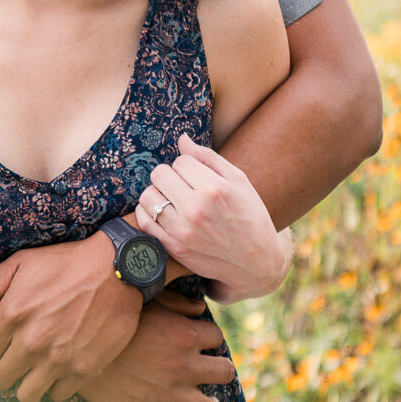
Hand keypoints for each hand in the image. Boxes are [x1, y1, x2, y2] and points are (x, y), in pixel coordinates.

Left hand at [0, 233, 140, 401]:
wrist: (116, 269)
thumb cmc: (66, 263)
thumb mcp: (21, 263)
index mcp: (12, 314)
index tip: (1, 343)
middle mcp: (31, 341)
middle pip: (0, 379)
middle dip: (5, 368)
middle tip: (18, 357)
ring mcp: (57, 358)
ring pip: (26, 395)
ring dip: (28, 383)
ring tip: (37, 367)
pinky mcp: (83, 370)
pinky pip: (58, 395)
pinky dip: (57, 384)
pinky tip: (61, 366)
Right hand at [79, 291, 234, 401]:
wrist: (75, 352)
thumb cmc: (109, 320)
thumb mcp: (143, 302)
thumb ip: (176, 302)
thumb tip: (200, 309)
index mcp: (184, 334)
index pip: (217, 337)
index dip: (207, 338)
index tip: (196, 342)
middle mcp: (185, 366)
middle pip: (225, 372)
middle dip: (216, 370)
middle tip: (201, 370)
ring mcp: (172, 395)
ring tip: (194, 398)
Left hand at [137, 135, 291, 304]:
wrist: (256, 262)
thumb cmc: (250, 215)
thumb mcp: (238, 181)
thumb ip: (208, 157)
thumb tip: (182, 139)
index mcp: (214, 189)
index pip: (181, 160)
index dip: (189, 165)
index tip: (198, 176)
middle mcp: (196, 210)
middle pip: (159, 174)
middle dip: (171, 175)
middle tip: (184, 185)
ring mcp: (182, 231)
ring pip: (148, 196)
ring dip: (158, 193)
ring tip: (173, 198)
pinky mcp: (173, 248)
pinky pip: (144, 220)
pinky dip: (149, 211)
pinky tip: (164, 212)